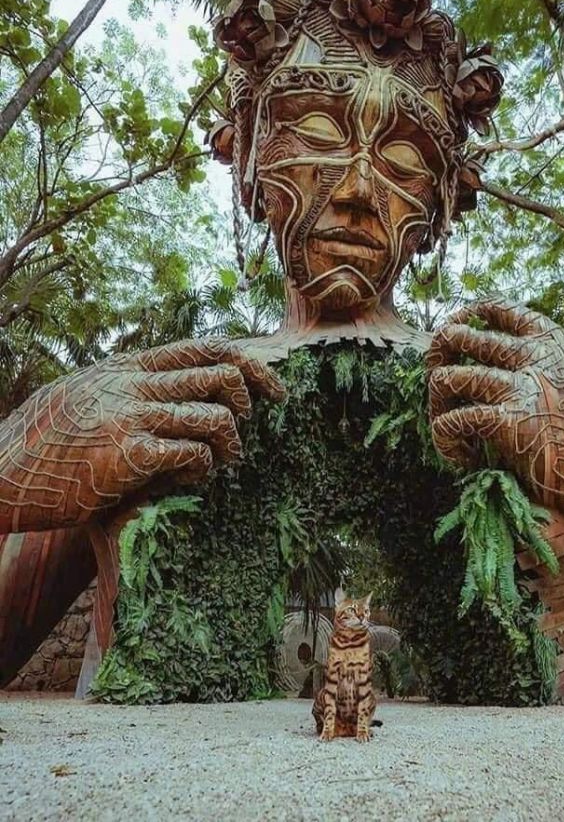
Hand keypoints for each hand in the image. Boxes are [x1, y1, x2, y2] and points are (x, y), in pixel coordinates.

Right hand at [0, 337, 284, 532]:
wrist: (2, 472)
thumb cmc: (46, 441)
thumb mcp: (85, 394)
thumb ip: (129, 386)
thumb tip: (177, 386)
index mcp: (126, 367)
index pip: (203, 348)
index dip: (249, 364)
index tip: (274, 390)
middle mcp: (132, 383)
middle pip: (222, 375)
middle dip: (250, 402)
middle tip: (244, 432)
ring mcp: (130, 416)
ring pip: (216, 416)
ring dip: (230, 445)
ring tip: (220, 464)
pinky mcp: (127, 455)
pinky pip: (192, 454)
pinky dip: (202, 469)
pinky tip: (187, 479)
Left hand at [427, 296, 563, 535]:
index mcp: (555, 342)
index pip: (500, 310)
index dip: (468, 316)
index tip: (454, 329)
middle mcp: (534, 356)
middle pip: (460, 336)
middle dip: (438, 355)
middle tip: (437, 384)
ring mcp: (520, 387)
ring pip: (448, 377)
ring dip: (436, 403)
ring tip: (445, 427)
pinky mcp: (508, 423)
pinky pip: (452, 422)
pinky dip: (445, 439)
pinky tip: (460, 457)